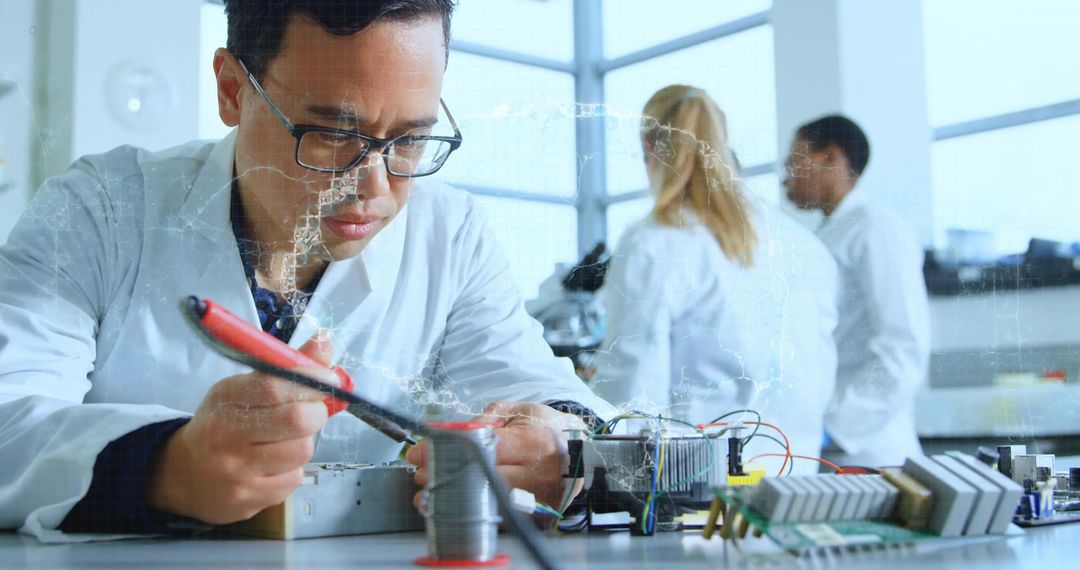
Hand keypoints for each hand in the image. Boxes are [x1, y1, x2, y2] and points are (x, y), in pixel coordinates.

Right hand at [147, 332, 335, 524]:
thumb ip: (285, 368)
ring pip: (301, 451)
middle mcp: (226, 434)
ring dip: (304, 442)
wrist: (183, 473)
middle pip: (296, 420)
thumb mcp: (243, 389)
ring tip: (286, 440)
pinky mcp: (246, 499)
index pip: (275, 384)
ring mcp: (235, 470)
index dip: (312, 380)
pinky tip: (273, 464)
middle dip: (317, 412)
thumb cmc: (223, 424)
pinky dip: (292, 469)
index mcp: (225, 398)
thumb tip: (324, 340)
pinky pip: (293, 479)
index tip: (328, 380)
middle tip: (313, 411)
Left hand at [405, 401, 585, 509]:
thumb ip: (484, 419)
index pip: (479, 449)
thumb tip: (453, 434)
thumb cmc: (544, 426)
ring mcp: (539, 498)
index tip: (418, 454)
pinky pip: (499, 513)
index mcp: (533, 442)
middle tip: (420, 474)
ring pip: (487, 502)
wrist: (580, 449)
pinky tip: (456, 504)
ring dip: (454, 499)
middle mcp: (538, 473)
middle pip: (480, 480)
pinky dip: (474, 509)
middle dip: (444, 477)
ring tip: (430, 493)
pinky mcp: (538, 514)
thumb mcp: (517, 409)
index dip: (444, 452)